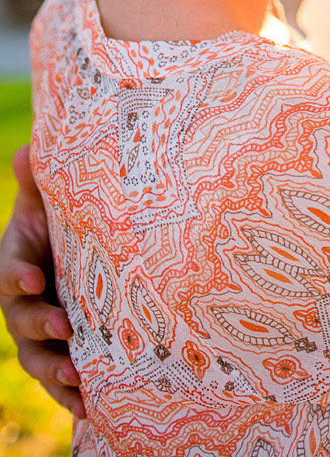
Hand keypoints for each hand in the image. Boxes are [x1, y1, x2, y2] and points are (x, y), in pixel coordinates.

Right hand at [0, 145, 82, 417]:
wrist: (81, 251)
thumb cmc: (62, 222)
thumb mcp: (50, 202)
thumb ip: (38, 182)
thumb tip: (27, 150)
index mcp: (18, 263)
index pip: (9, 272)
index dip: (17, 276)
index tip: (33, 279)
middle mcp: (24, 303)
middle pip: (22, 320)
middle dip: (40, 325)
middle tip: (63, 327)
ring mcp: (41, 332)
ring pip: (38, 357)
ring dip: (54, 368)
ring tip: (75, 375)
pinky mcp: (62, 352)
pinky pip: (60, 380)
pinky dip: (71, 396)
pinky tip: (90, 409)